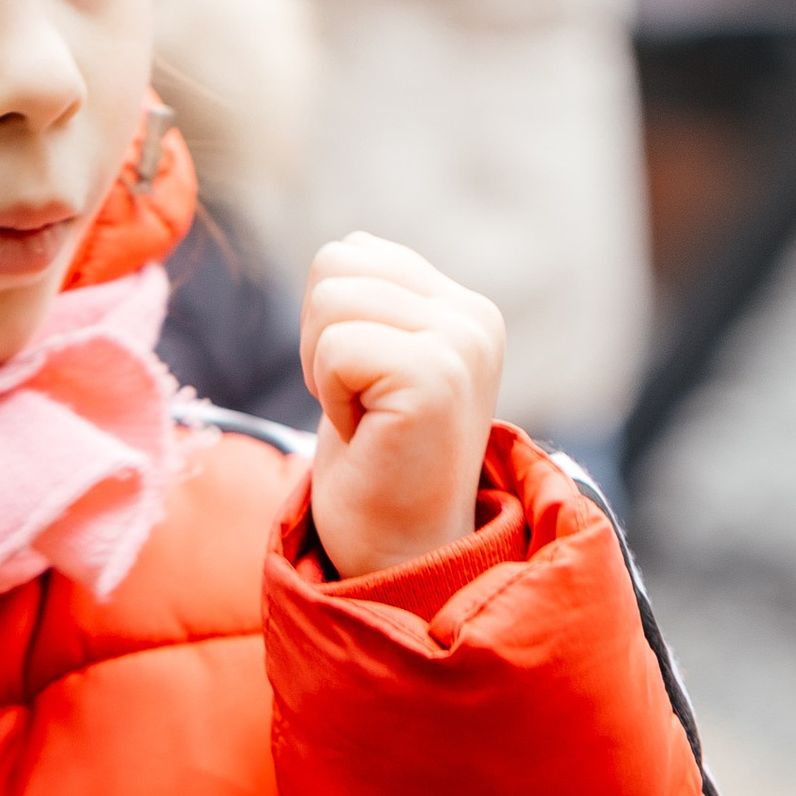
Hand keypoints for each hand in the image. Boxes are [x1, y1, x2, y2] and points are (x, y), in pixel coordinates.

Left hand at [301, 234, 502, 580]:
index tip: (363, 388)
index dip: (330, 325)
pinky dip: (333, 398)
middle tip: (359, 406)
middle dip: (320, 341)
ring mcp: (461, 345)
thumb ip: (376, 299)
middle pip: (336, 264)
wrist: (396, 550)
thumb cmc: (375, 461)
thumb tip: (349, 245)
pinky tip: (368, 435)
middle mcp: (474, 317)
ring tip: (365, 418)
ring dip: (325, 370)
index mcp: (464, 307)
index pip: (353, 251)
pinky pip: (336, 347)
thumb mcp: (377, 360)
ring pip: (330, 299)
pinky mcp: (436, 377)